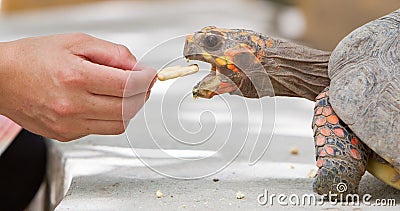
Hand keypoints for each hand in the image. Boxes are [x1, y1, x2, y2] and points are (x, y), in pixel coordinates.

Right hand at [0, 33, 155, 141]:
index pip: (127, 85)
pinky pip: (101, 130)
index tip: (150, 75)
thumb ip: (112, 53)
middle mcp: (73, 105)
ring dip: (129, 109)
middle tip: (142, 84)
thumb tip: (138, 67)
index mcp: (76, 77)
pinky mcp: (66, 134)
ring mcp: (69, 124)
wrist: (2, 79)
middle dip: (142, 95)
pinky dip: (110, 117)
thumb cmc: (34, 57)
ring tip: (124, 94)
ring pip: (118, 124)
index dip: (146, 80)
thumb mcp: (76, 42)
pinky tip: (102, 103)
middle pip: (128, 108)